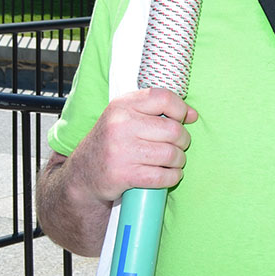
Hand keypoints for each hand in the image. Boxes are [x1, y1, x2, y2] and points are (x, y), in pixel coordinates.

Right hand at [65, 88, 198, 203]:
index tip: (184, 119)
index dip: (181, 109)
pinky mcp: (123, 175)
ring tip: (172, 161)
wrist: (82, 175)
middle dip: (183, 140)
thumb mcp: (124, 117)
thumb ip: (155, 110)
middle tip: (177, 146)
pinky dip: (172, 177)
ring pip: (171, 154)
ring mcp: (121, 150)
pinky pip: (163, 176)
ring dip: (178, 161)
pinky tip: (168, 175)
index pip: (164, 98)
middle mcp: (120, 125)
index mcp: (122, 105)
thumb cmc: (111, 143)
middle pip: (173, 130)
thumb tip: (192, 114)